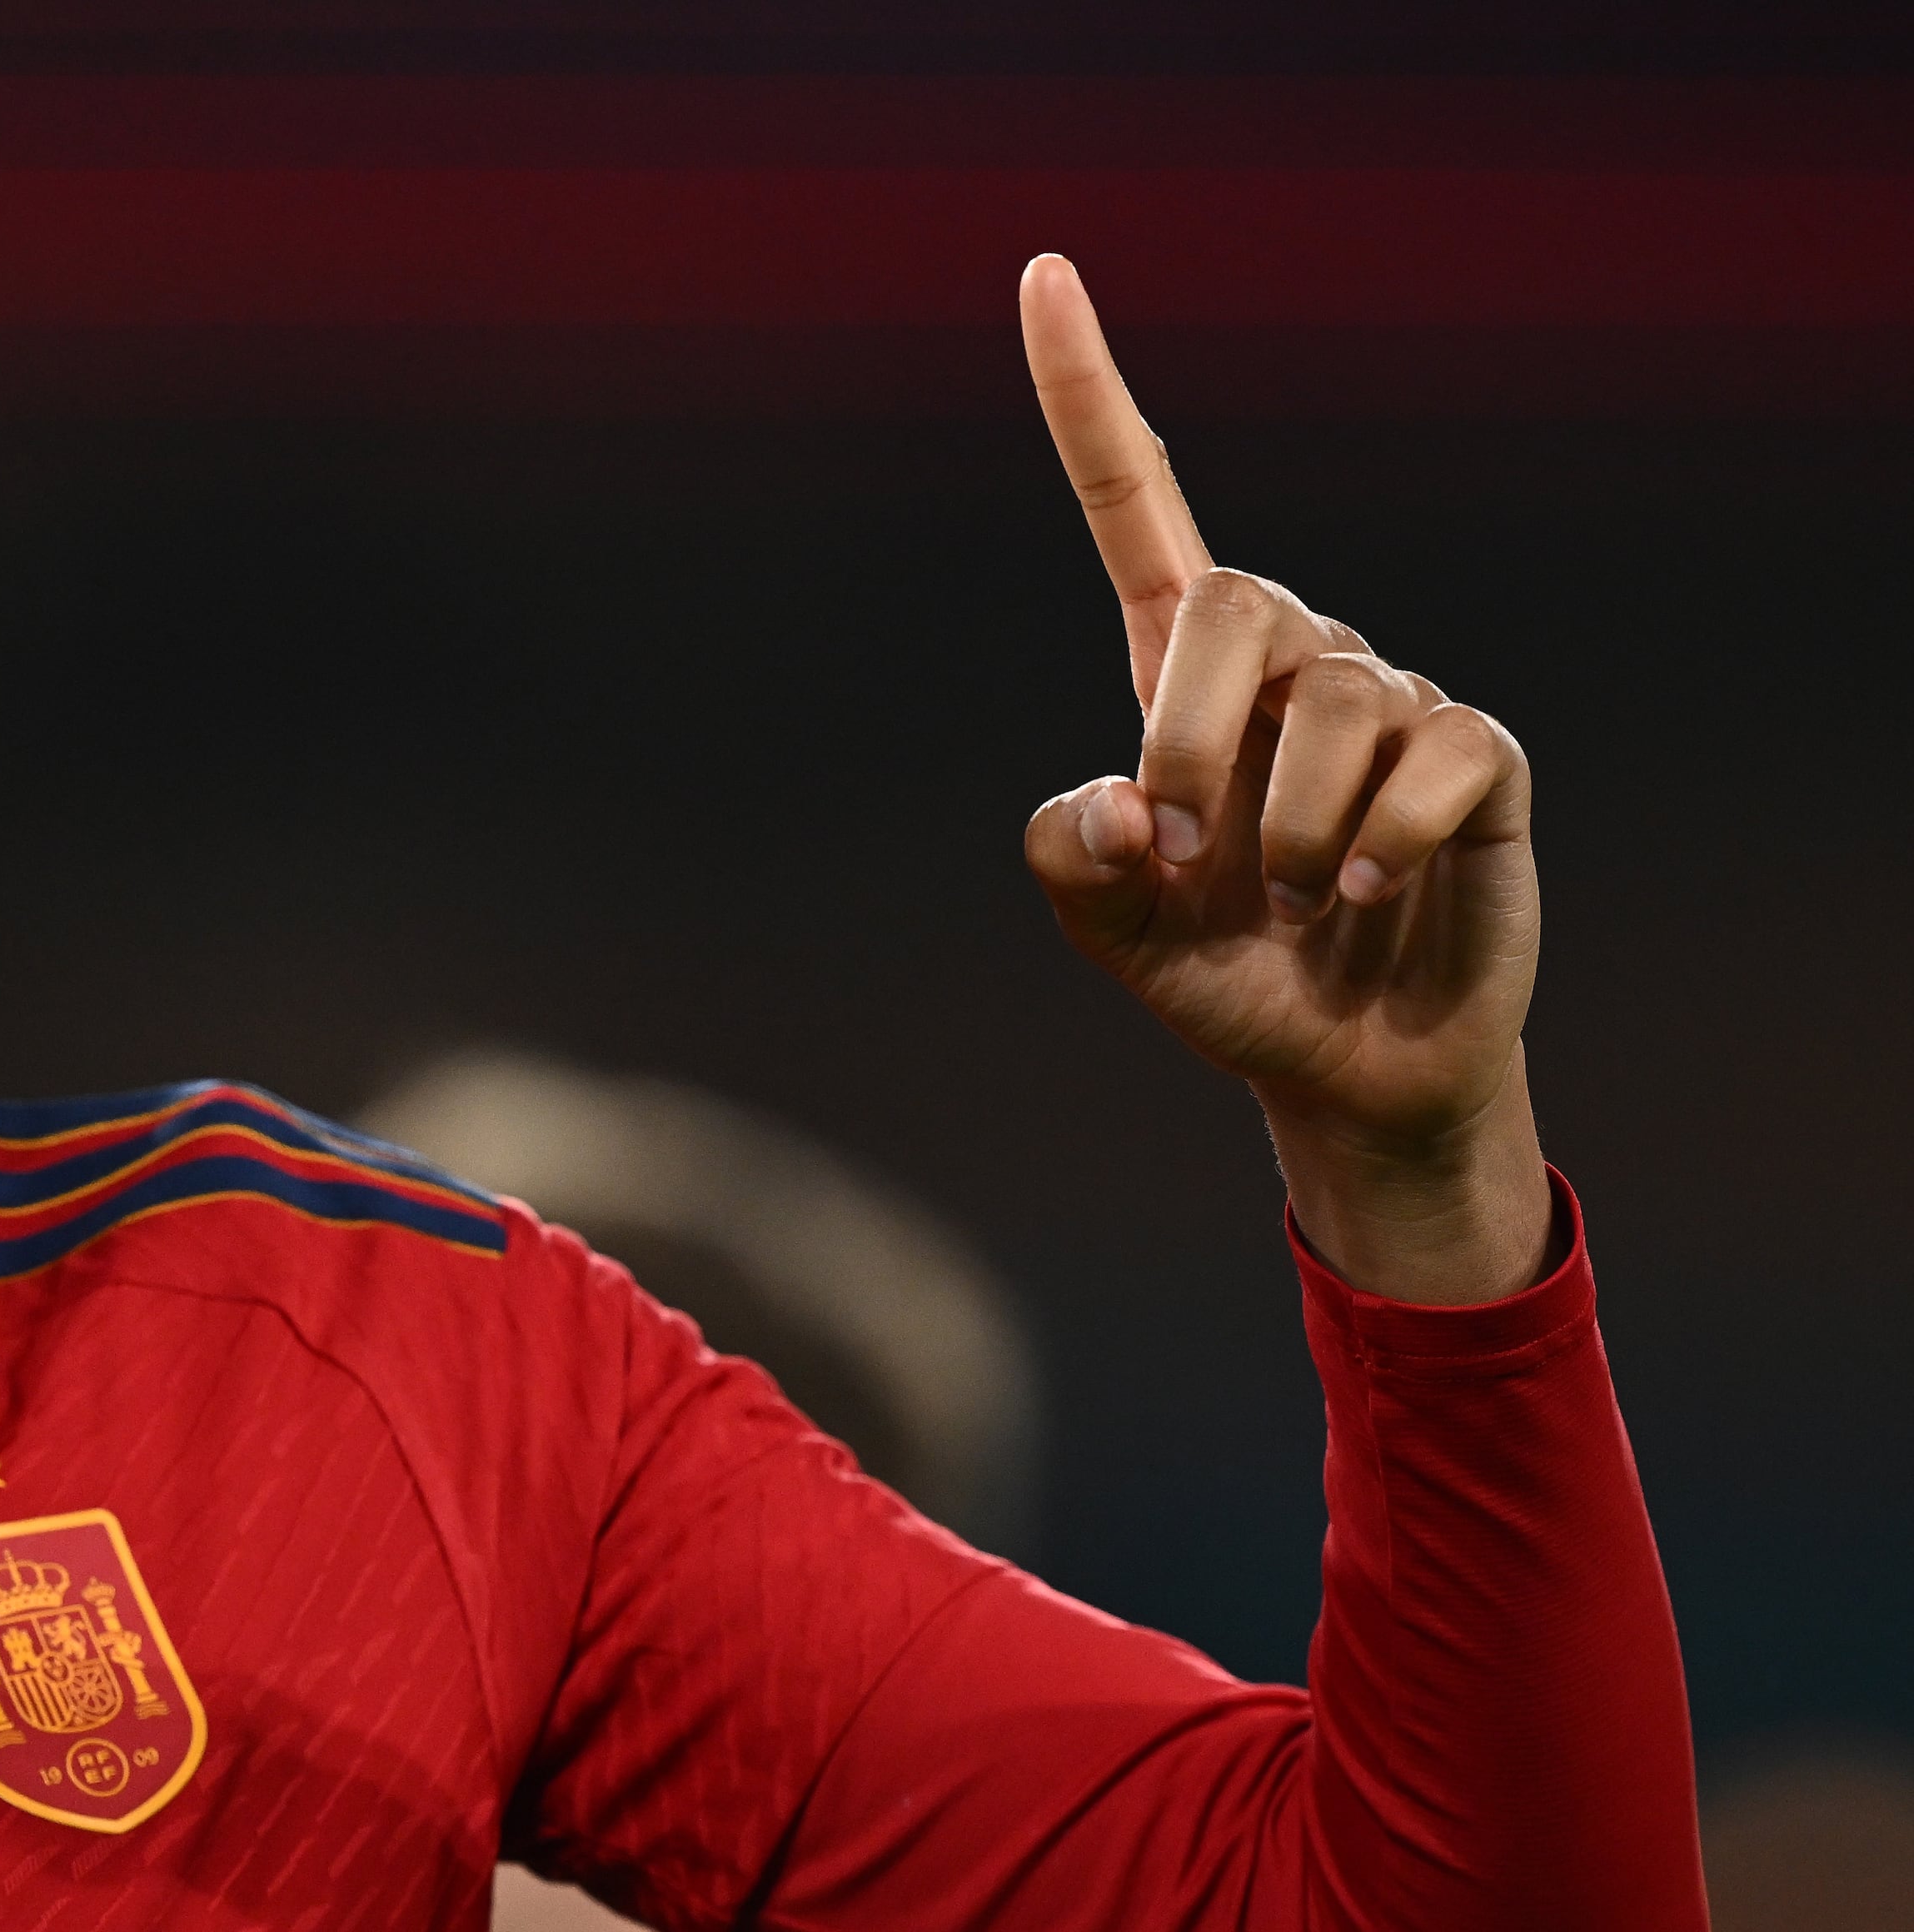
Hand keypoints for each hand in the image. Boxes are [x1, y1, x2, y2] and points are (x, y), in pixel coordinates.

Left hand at [1016, 254, 1554, 1304]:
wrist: (1339, 1067)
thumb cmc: (1221, 975)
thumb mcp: (1110, 926)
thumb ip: (1072, 856)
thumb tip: (1130, 803)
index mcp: (1183, 677)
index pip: (1134, 502)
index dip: (1087, 395)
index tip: (1042, 274)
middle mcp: (1293, 662)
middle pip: (1236, 601)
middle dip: (1192, 728)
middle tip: (1181, 842)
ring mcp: (1393, 703)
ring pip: (1335, 706)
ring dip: (1293, 833)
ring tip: (1302, 904)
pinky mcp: (1479, 760)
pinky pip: (1432, 760)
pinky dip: (1381, 846)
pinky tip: (1371, 898)